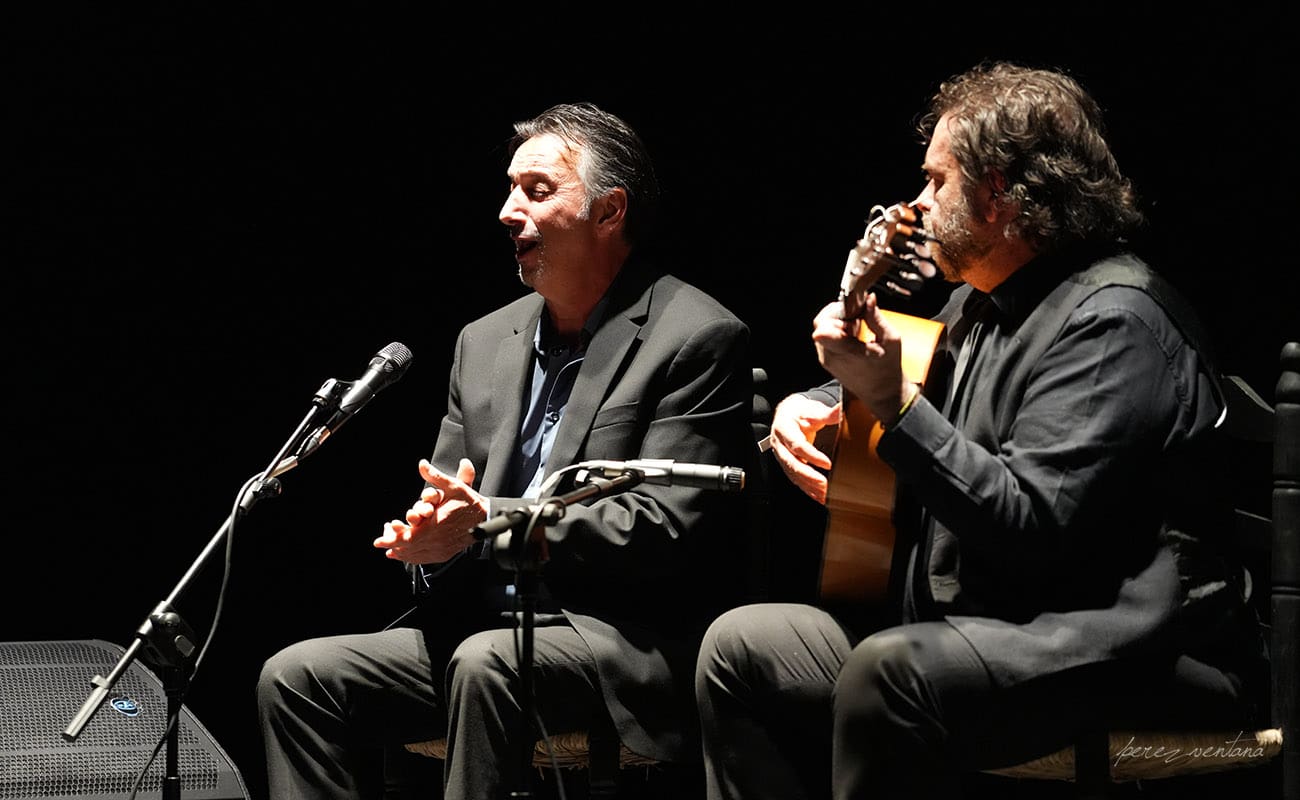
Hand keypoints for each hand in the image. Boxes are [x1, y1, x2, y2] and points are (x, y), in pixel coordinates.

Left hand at [374, 458, 486, 563]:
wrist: (486, 518)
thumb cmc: (469, 502)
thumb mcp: (453, 486)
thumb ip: (435, 476)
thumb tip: (422, 464)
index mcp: (435, 524)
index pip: (407, 537)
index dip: (392, 538)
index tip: (379, 539)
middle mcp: (437, 539)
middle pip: (408, 547)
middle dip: (392, 545)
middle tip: (381, 543)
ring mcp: (441, 549)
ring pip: (415, 555)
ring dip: (401, 553)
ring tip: (390, 550)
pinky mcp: (445, 553)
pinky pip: (425, 559)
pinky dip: (413, 558)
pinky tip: (406, 556)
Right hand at [768, 393, 840, 503]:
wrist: (787, 415)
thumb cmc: (799, 412)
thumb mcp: (812, 409)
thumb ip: (827, 414)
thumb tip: (841, 410)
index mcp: (784, 428)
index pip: (797, 445)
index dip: (812, 456)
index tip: (827, 463)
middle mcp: (779, 444)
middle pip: (792, 463)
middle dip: (809, 476)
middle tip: (824, 484)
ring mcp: (781, 456)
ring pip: (793, 474)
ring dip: (808, 486)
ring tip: (824, 493)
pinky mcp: (786, 464)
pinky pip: (795, 479)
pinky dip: (807, 489)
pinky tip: (818, 495)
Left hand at [813, 295, 911, 425]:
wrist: (882, 394)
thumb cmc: (888, 369)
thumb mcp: (890, 340)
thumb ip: (876, 318)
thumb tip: (869, 298)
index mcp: (845, 351)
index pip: (822, 326)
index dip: (835, 313)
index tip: (852, 313)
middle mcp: (830, 356)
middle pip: (821, 323)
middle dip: (838, 316)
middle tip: (857, 321)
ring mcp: (826, 359)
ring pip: (821, 329)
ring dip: (837, 324)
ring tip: (856, 331)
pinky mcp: (826, 360)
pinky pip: (824, 338)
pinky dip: (836, 332)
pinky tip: (852, 338)